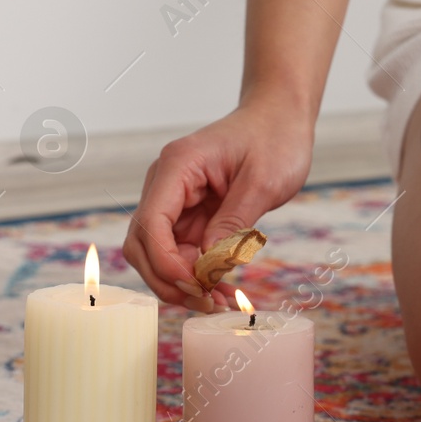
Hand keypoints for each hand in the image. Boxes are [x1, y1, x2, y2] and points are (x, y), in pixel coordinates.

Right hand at [122, 96, 312, 310]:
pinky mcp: (188, 215)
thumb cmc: (274, 139)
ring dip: (181, 283)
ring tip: (219, 301)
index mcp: (178, 166)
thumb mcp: (263, 182)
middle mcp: (165, 184)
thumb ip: (233, 223)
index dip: (167, 263)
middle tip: (207, 302)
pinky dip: (196, 276)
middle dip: (168, 280)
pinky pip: (181, 253)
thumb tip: (207, 263)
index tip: (198, 286)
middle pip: (142, 244)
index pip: (151, 223)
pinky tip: (221, 290)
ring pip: (157, 255)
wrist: (279, 119)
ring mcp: (174, 201)